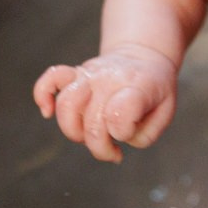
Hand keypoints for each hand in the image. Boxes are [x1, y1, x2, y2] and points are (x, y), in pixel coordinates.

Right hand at [33, 45, 177, 162]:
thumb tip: (115, 136)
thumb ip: (145, 133)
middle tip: (113, 151)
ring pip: (67, 105)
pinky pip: (50, 78)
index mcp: (138, 87)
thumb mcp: (165, 113)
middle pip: (91, 121)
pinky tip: (47, 112)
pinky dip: (43, 95)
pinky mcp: (75, 73)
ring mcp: (90, 75)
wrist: (145, 56)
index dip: (122, 133)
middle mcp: (110, 79)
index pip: (119, 114)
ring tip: (92, 136)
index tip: (129, 135)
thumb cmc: (155, 90)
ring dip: (75, 132)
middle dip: (100, 147)